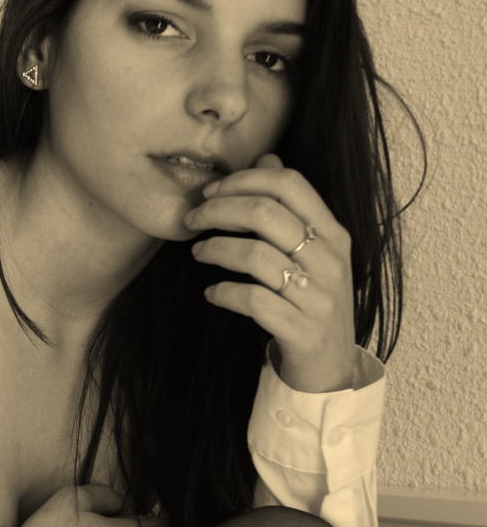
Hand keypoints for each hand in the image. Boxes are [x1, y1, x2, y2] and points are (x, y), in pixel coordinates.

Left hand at [185, 154, 356, 392]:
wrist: (331, 369)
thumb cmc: (312, 303)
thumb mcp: (313, 251)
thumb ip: (291, 207)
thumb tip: (267, 157)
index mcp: (333, 233)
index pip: (288, 184)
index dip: (243, 179)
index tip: (211, 190)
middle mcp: (331, 260)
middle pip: (266, 214)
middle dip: (218, 210)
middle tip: (192, 219)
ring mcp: (319, 297)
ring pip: (255, 256)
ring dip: (215, 250)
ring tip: (198, 253)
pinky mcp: (302, 331)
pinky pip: (253, 301)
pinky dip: (224, 293)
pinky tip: (211, 293)